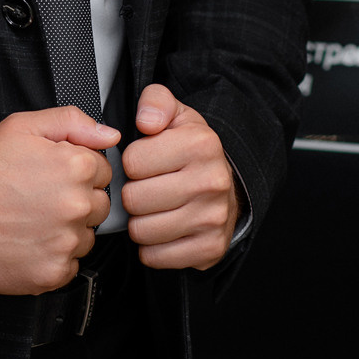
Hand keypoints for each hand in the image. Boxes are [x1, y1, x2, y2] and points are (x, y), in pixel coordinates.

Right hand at [0, 106, 119, 295]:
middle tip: (38, 198)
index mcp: (76, 167)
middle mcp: (77, 206)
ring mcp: (66, 242)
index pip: (103, 171)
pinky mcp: (52, 273)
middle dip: (76, 200)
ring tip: (30, 220)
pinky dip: (52, 257)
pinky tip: (27, 242)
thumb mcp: (22, 126)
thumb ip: (72, 121)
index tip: (51, 175)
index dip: (76, 170)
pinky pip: (69, 266)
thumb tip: (109, 135)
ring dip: (66, 231)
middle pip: (99, 205)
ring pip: (85, 237)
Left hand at [121, 85, 237, 270]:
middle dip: (132, 194)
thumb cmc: (190, 150)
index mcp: (200, 144)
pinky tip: (162, 229)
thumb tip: (146, 120)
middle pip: (134, 199)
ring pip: (142, 231)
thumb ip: (155, 101)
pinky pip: (155, 257)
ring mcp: (213, 219)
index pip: (132, 161)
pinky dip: (151, 247)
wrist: (226, 185)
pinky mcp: (209, 249)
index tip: (145, 162)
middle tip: (147, 187)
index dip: (131, 162)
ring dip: (140, 222)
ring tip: (153, 208)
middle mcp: (212, 182)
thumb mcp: (174, 113)